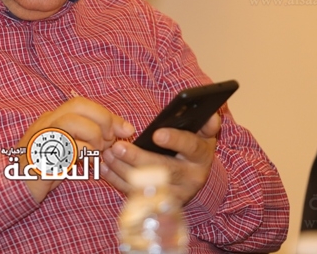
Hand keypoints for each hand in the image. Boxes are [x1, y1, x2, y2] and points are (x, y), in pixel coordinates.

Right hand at [16, 97, 134, 202]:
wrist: (16, 185)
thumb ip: (87, 138)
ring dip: (94, 136)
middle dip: (103, 120)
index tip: (126, 129)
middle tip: (109, 140)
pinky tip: (86, 163)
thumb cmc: (44, 168)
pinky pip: (68, 145)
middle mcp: (46, 122)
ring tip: (96, 152)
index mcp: (53, 117)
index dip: (108, 114)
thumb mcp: (69, 149)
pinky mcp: (42, 154)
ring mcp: (42, 136)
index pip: (82, 103)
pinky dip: (84, 153)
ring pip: (73, 121)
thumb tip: (117, 132)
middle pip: (78, 105)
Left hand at [100, 113, 220, 204]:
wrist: (191, 175)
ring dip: (124, 169)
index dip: (175, 140)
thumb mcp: (202, 134)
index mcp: (201, 155)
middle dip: (139, 158)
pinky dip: (118, 181)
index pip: (190, 146)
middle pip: (165, 169)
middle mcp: (191, 178)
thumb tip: (210, 114)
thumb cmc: (191, 146)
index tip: (156, 134)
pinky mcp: (159, 204)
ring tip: (109, 154)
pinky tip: (105, 168)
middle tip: (118, 147)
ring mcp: (175, 194)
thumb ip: (206, 123)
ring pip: (148, 184)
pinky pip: (136, 194)